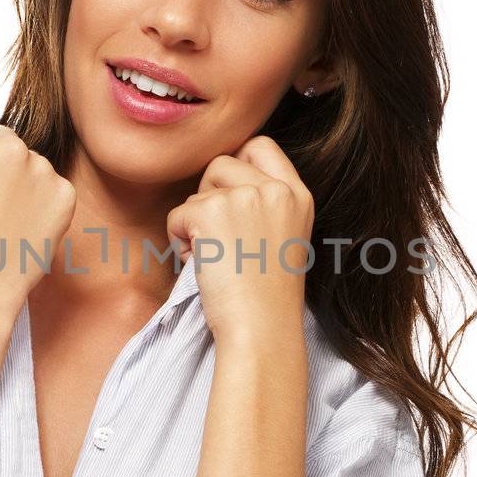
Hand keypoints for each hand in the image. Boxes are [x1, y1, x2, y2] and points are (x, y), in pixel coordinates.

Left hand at [166, 135, 313, 341]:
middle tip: (219, 238)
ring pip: (197, 190)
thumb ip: (265, 203)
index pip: (261, 145)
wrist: (261, 330)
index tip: (228, 194)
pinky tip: (200, 265)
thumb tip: (222, 176)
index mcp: (298, 195)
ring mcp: (244, 198)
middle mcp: (275, 190)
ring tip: (213, 259)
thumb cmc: (266, 298)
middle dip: (209, 195)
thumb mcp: (285, 237)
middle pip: (222, 163)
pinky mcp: (211, 212)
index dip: (237, 164)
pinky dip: (178, 240)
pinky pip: (177, 213)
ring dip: (194, 222)